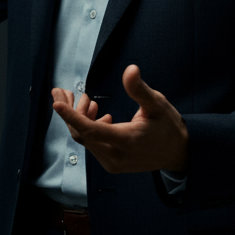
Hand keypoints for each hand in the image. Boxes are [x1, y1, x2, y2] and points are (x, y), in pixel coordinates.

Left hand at [51, 65, 188, 173]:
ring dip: (79, 118)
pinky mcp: (112, 164)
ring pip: (85, 140)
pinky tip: (96, 113)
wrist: (178, 153)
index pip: (91, 130)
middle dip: (69, 112)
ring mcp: (112, 163)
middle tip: (62, 91)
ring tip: (86, 99)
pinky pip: (92, 145)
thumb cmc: (168, 126)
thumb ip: (139, 89)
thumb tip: (130, 70)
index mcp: (126, 140)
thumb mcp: (157, 104)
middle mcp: (116, 155)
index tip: (56, 103)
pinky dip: (88, 128)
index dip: (71, 116)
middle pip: (81, 134)